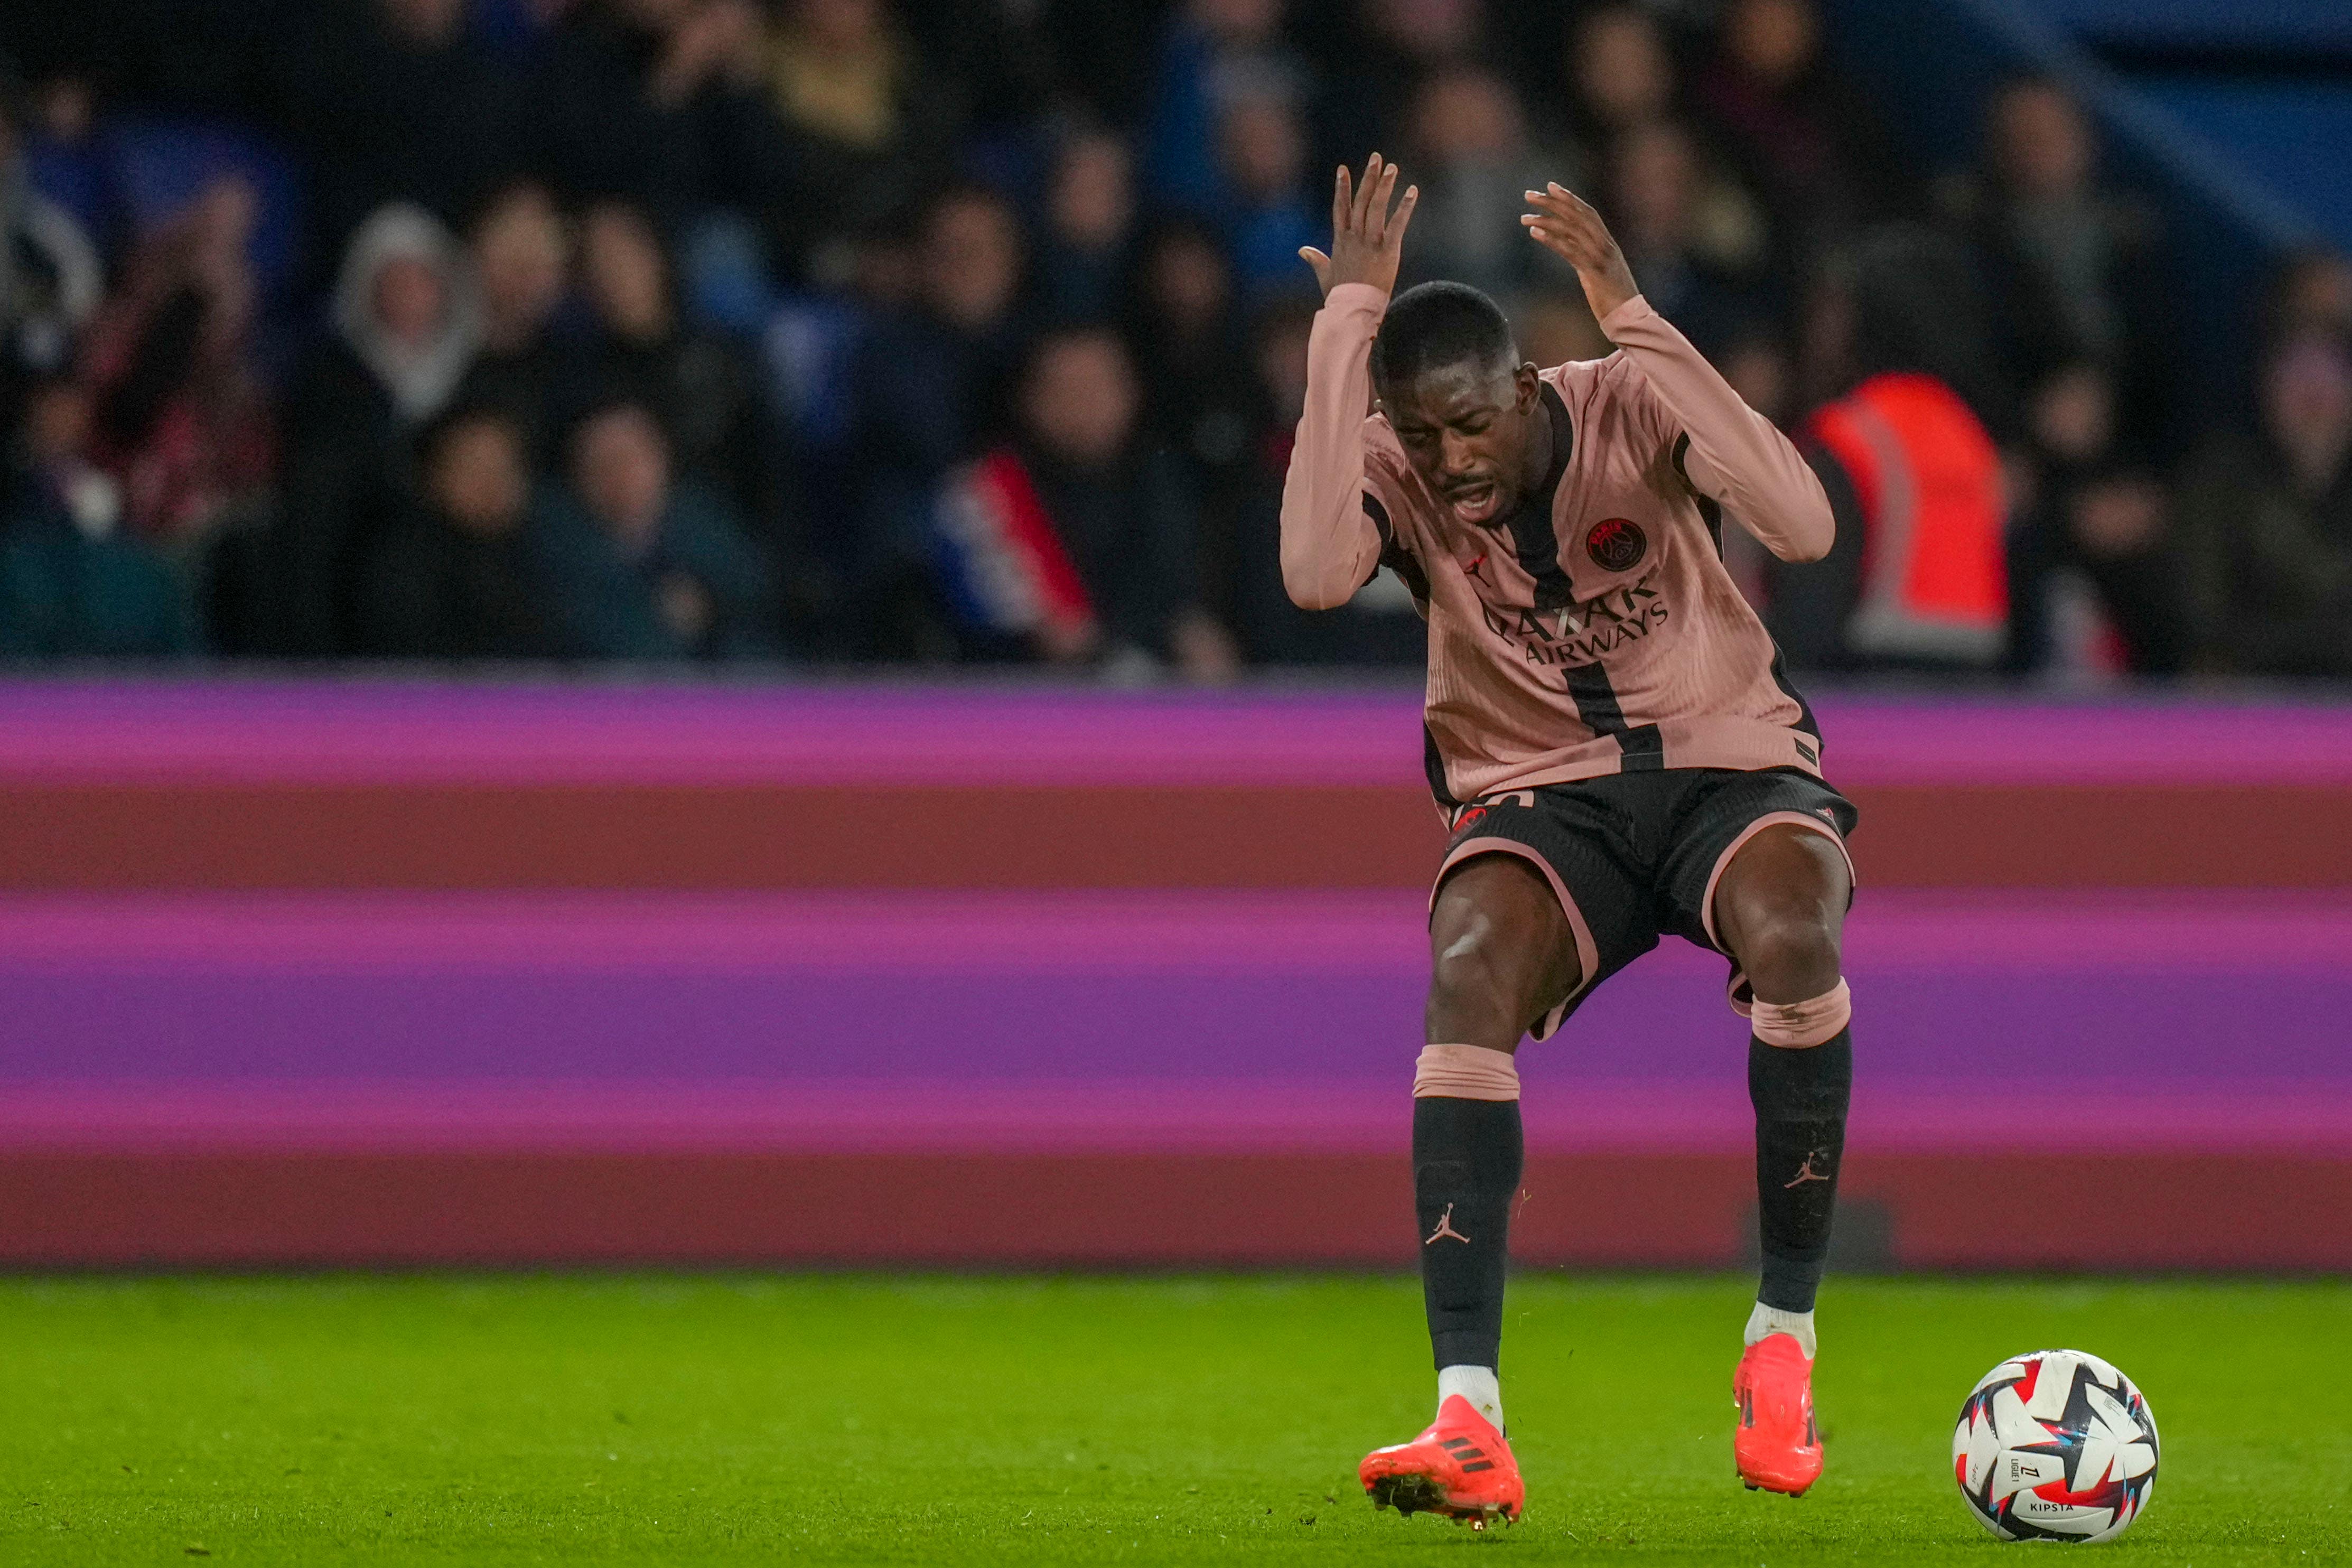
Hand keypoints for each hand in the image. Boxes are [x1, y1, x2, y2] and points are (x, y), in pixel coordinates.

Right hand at [1298, 153, 1418, 299]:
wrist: (1352, 310)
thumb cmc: (1340, 296)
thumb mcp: (1325, 275)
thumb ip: (1316, 260)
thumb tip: (1303, 250)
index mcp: (1341, 241)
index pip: (1340, 208)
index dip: (1342, 188)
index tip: (1342, 169)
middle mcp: (1354, 237)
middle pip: (1361, 201)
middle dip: (1368, 178)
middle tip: (1376, 158)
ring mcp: (1370, 242)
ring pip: (1376, 207)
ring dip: (1385, 186)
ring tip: (1392, 167)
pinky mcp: (1387, 250)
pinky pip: (1397, 224)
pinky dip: (1405, 207)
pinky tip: (1412, 191)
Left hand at [1522, 182, 1639, 322]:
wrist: (1629, 318)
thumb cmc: (1613, 298)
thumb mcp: (1600, 271)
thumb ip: (1587, 256)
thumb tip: (1570, 247)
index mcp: (1607, 243)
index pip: (1587, 213)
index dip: (1569, 198)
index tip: (1550, 186)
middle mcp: (1605, 245)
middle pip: (1576, 215)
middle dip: (1552, 202)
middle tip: (1529, 195)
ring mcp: (1601, 257)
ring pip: (1571, 230)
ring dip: (1545, 220)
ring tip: (1524, 217)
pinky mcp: (1594, 271)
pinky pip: (1570, 251)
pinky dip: (1552, 239)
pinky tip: (1535, 233)